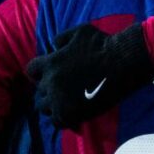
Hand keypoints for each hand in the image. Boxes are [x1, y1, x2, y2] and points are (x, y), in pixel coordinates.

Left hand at [26, 20, 153, 127]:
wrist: (122, 63)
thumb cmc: (103, 44)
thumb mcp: (79, 32)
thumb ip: (62, 38)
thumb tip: (53, 46)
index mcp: (50, 62)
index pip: (31, 70)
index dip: (40, 73)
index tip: (51, 75)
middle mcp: (51, 82)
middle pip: (38, 92)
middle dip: (48, 91)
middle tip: (62, 92)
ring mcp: (59, 99)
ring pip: (44, 108)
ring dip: (52, 106)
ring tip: (66, 104)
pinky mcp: (71, 113)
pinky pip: (57, 122)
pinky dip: (63, 119)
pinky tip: (73, 115)